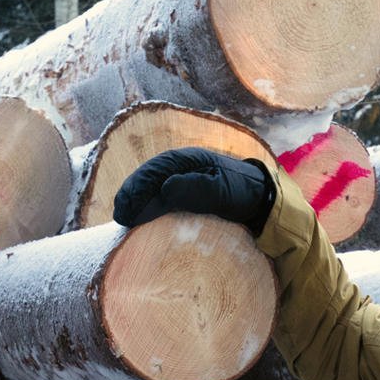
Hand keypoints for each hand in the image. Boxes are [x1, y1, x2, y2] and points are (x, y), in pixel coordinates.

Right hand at [111, 146, 275, 231]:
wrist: (259, 197)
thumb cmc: (241, 191)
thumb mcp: (222, 190)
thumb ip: (196, 187)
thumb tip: (164, 188)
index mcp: (188, 159)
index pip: (155, 169)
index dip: (137, 186)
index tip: (126, 206)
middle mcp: (180, 167)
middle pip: (148, 177)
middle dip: (131, 194)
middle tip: (120, 216)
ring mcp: (180, 180)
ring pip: (150, 187)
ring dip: (135, 201)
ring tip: (123, 219)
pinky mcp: (183, 194)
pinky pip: (158, 197)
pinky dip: (146, 206)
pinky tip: (137, 218)